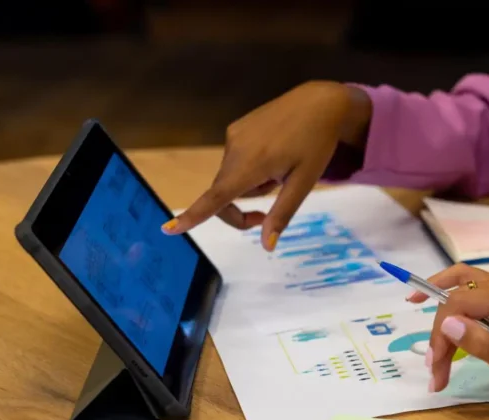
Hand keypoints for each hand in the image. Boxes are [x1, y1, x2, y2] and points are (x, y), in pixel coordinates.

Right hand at [165, 81, 370, 250]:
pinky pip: (236, 161)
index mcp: (251, 164)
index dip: (193, 216)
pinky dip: (250, 169)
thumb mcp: (305, 183)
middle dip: (241, 209)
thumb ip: (282, 214)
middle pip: (222, 194)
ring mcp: (233, 136)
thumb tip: (267, 246)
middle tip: (266, 216)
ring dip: (251, 186)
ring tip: (281, 170)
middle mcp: (235, 149)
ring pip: (231, 178)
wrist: (319, 104)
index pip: (216, 197)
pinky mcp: (235, 128)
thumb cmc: (317, 145)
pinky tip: (275, 154)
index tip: (169, 228)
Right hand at [406, 264, 488, 394]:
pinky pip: (467, 291)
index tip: (436, 367)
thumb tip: (446, 323)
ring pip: (457, 290)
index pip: (458, 304)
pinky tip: (430, 306)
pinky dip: (449, 304)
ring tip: (433, 354)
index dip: (440, 335)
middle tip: (435, 371)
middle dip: (440, 335)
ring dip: (440, 318)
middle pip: (456, 298)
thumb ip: (481, 343)